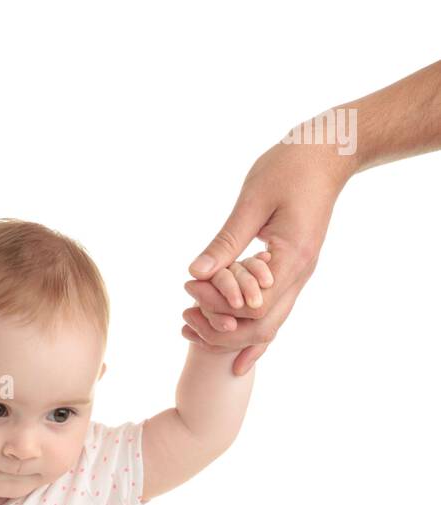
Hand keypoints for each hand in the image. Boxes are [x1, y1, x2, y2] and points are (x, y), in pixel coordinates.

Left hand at [182, 141, 348, 373]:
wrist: (328, 154)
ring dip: (232, 332)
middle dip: (221, 330)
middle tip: (186, 317)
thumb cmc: (290, 167)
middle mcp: (300, 275)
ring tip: (196, 325)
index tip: (190, 287)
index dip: (218, 305)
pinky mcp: (293, 272)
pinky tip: (229, 340)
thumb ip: (226, 241)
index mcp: (292, 258)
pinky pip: (274, 312)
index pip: (253, 307)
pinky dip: (250, 328)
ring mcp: (300, 277)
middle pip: (262, 328)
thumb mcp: (252, 200)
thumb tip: (195, 273)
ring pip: (269, 326)